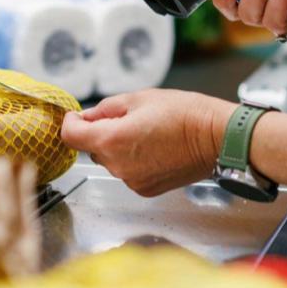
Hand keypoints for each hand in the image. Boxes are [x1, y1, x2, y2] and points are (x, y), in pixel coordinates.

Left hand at [60, 90, 236, 196]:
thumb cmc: (184, 113)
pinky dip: (133, 161)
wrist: (216, 138)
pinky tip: (154, 149)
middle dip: (101, 133)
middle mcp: (117, 166)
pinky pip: (128, 172)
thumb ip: (106, 108)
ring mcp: (132, 181)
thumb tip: (86, 117)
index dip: (71, 122)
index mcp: (111, 140)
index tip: (78, 116)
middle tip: (126, 118)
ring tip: (147, 133)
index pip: (70, 136)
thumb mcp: (140, 98)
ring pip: (111, 161)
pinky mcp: (145, 189)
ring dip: (118, 148)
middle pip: (92, 149)